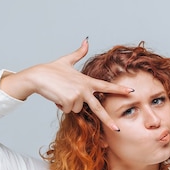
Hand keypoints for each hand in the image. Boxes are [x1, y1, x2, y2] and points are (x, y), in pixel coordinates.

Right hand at [0, 38, 132, 130]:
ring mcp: (77, 96)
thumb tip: (86, 40)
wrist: (38, 76)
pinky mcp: (69, 102)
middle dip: (108, 120)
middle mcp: (84, 89)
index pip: (106, 86)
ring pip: (77, 109)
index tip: (131, 92)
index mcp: (87, 81)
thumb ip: (79, 53)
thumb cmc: (51, 69)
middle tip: (117, 129)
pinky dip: (62, 106)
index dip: (119, 89)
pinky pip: (68, 111)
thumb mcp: (67, 60)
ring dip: (69, 104)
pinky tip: (57, 97)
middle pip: (98, 108)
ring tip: (61, 93)